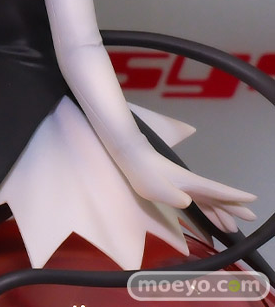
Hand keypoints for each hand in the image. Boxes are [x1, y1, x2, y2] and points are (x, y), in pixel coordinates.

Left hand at [119, 142, 255, 231]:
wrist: (132, 156)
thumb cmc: (144, 172)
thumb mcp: (157, 188)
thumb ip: (174, 198)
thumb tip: (189, 203)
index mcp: (190, 183)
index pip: (217, 190)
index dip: (235, 196)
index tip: (252, 199)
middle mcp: (191, 184)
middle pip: (217, 197)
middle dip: (233, 208)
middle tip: (250, 218)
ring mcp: (185, 185)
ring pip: (208, 200)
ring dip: (221, 212)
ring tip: (232, 227)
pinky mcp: (177, 188)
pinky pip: (198, 201)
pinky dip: (207, 210)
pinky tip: (211, 218)